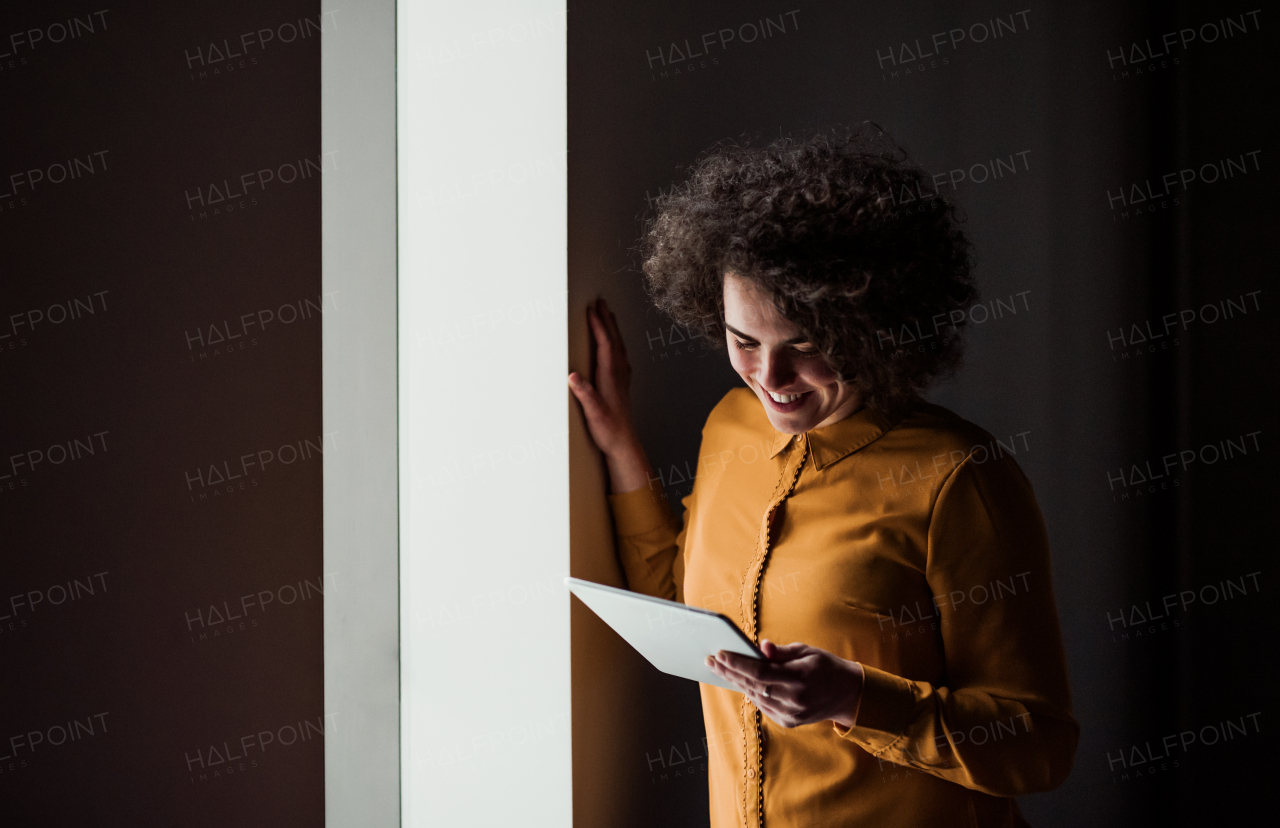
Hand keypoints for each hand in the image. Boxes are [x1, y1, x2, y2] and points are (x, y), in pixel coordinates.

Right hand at [569, 299, 653, 491]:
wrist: (624, 444)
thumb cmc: (608, 429)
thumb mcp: (593, 413)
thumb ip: (585, 394)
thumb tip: (573, 376)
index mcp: (610, 376)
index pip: (605, 344)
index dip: (598, 326)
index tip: (591, 310)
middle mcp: (618, 374)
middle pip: (614, 340)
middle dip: (607, 320)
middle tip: (601, 302)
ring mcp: (622, 379)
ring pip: (619, 347)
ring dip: (613, 329)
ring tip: (608, 315)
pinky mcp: (622, 385)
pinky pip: (621, 357)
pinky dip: (616, 344)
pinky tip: (615, 346)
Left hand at [706, 640, 864, 728]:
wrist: (848, 695)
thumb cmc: (826, 666)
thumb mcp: (808, 651)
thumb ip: (782, 653)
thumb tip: (761, 647)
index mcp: (800, 678)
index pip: (761, 672)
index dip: (738, 663)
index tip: (720, 654)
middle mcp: (795, 699)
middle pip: (753, 685)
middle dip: (730, 671)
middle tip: (711, 660)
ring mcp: (791, 714)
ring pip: (755, 697)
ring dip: (736, 682)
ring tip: (720, 668)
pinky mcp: (789, 722)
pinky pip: (763, 705)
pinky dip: (751, 692)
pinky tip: (738, 681)